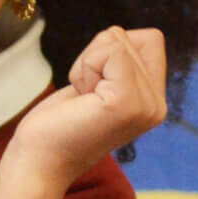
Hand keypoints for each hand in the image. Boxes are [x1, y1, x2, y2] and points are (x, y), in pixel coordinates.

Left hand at [4, 26, 168, 188]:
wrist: (40, 162)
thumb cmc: (60, 124)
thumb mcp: (100, 84)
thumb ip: (121, 64)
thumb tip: (117, 36)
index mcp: (154, 101)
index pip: (150, 39)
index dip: (112, 52)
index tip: (95, 87)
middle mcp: (157, 105)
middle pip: (129, 37)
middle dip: (95, 58)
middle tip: (85, 98)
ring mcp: (145, 105)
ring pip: (116, 41)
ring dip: (87, 64)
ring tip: (83, 100)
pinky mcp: (126, 101)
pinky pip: (108, 51)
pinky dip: (85, 67)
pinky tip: (81, 98)